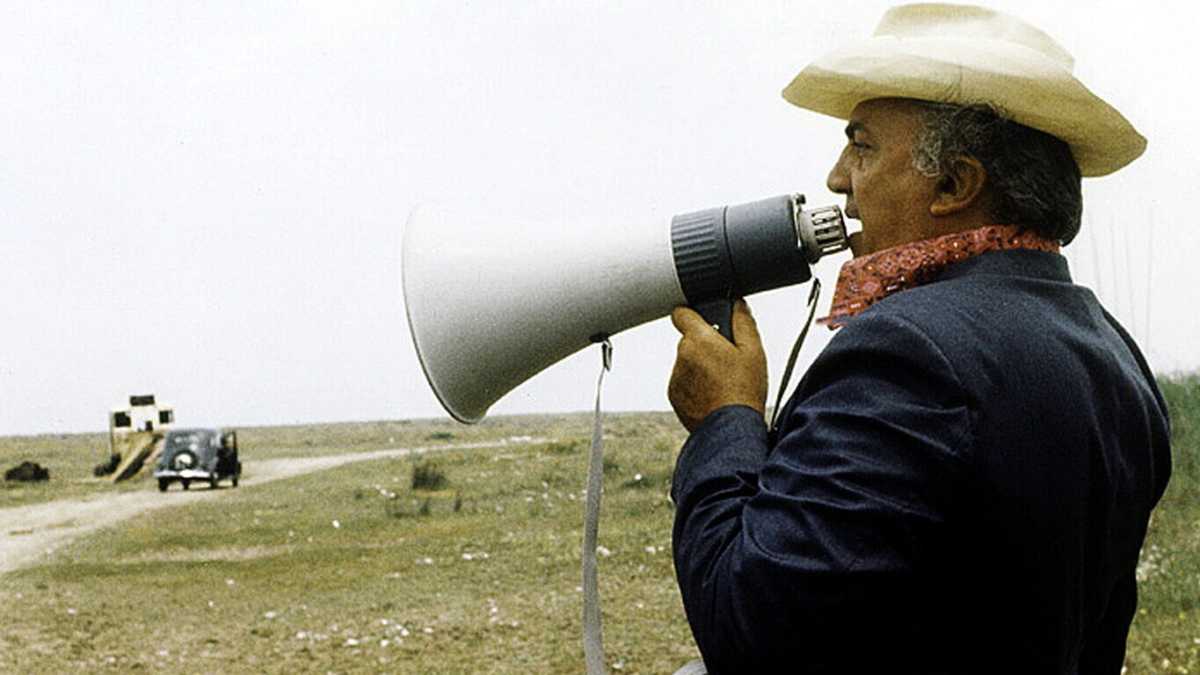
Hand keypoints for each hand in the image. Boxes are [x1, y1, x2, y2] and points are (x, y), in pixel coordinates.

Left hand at [668, 299, 767, 431]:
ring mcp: (676, 377)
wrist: (731, 428)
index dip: (693, 315)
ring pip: (687, 362)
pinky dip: (695, 385)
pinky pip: (683, 382)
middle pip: (690, 341)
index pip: (681, 314)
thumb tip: (738, 304)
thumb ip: (743, 322)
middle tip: (727, 360)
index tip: (704, 322)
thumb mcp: (754, 352)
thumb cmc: (744, 391)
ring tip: (722, 382)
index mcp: (699, 340)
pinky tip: (714, 394)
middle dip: (705, 346)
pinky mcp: (674, 395)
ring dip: (700, 367)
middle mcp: (682, 356)